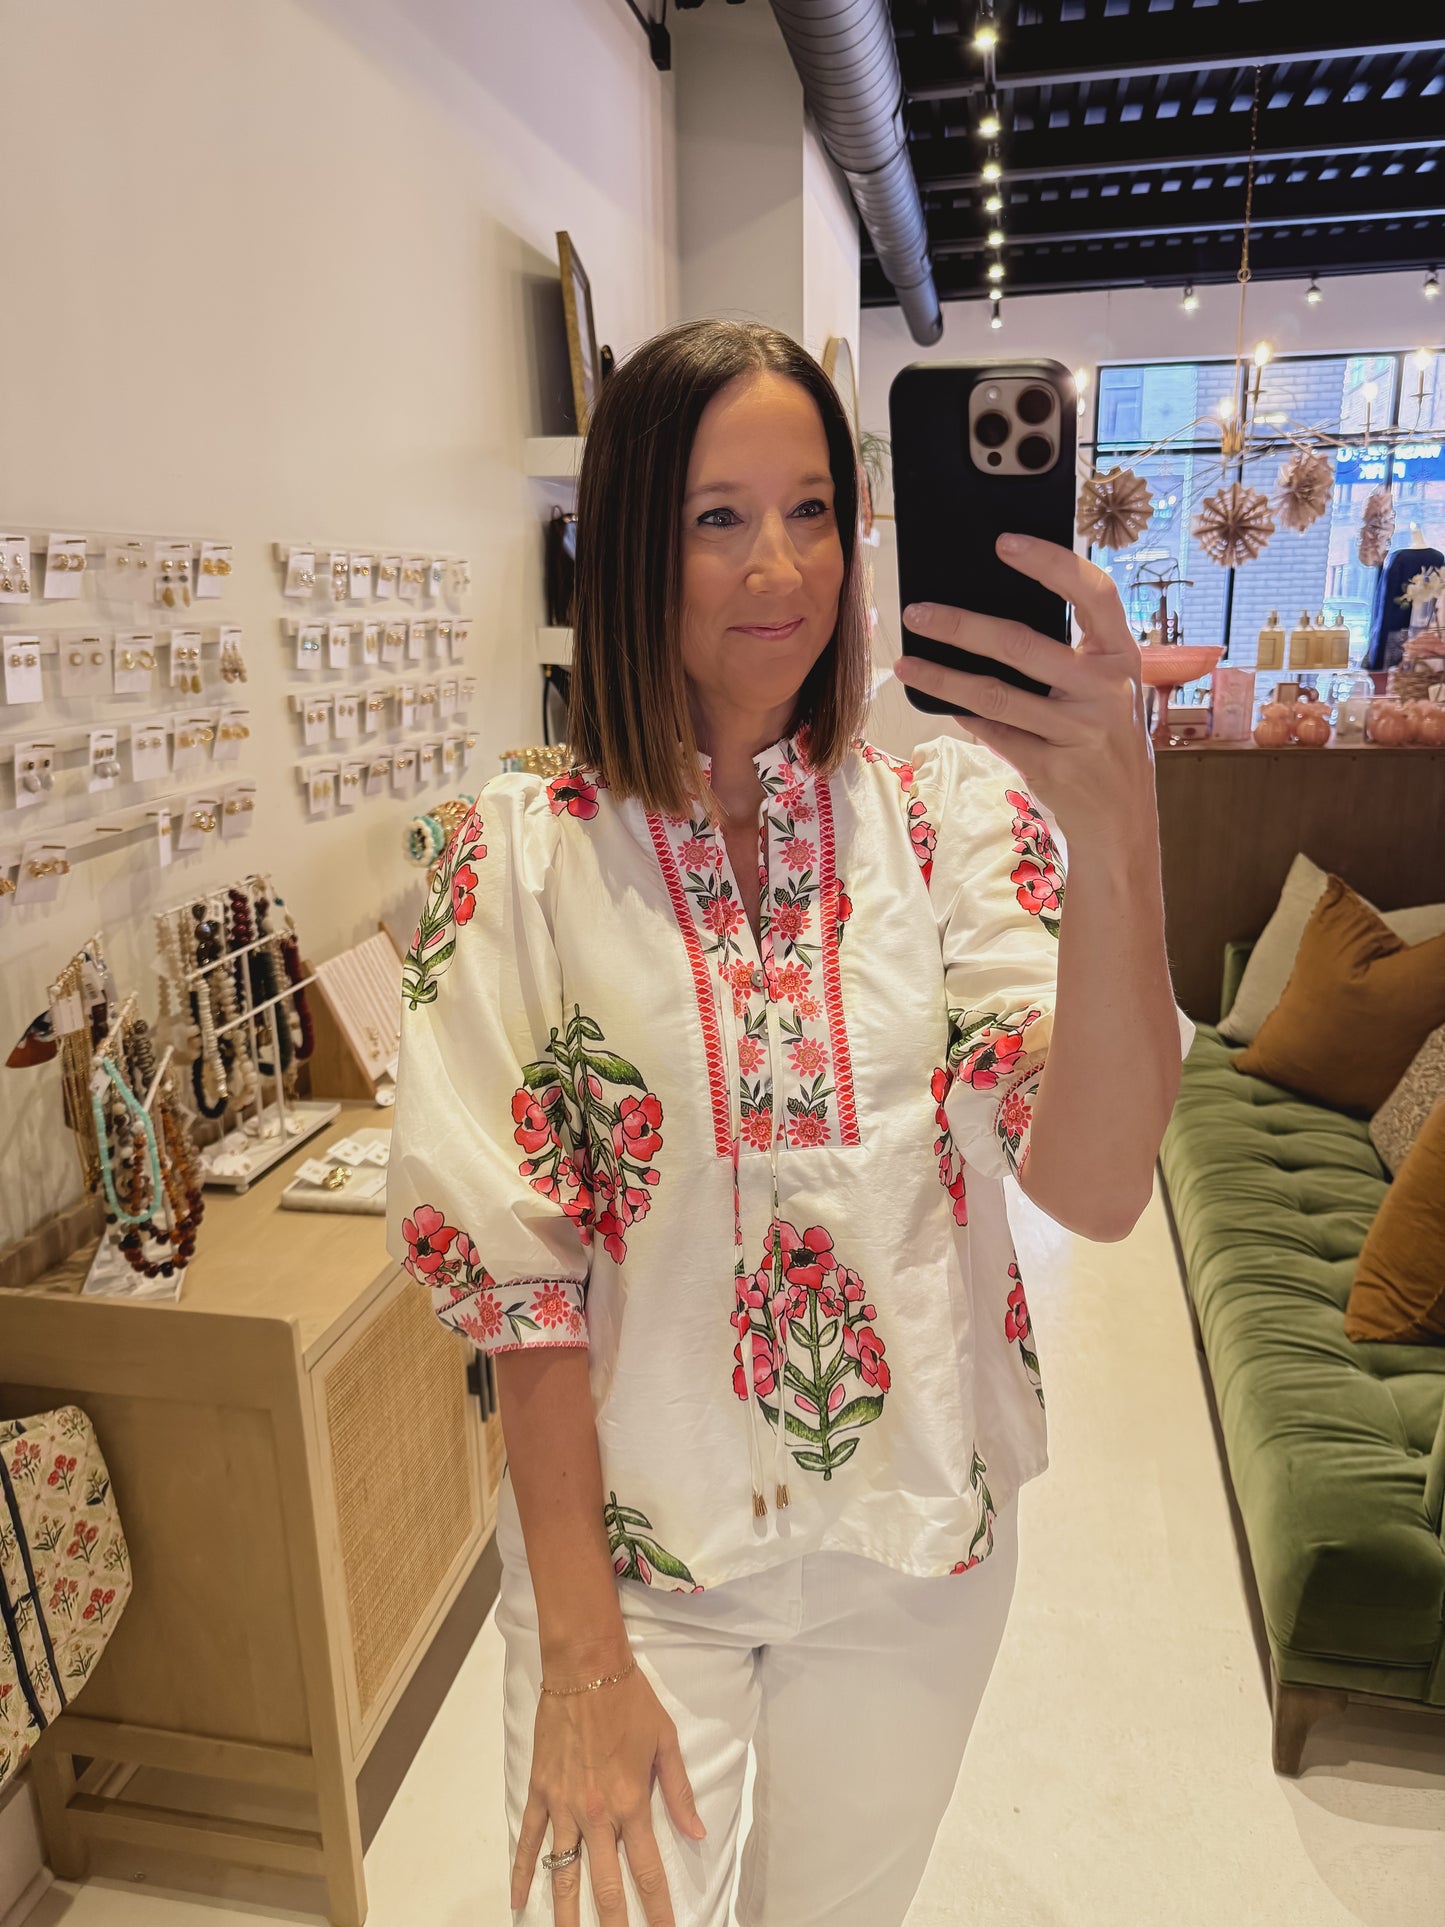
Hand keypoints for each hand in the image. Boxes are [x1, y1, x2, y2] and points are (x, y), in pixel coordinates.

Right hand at [511, 1648, 705, 1925]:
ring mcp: (563, 1805)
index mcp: (631, 1803)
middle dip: (615, 1924)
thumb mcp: (665, 1742)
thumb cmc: (630, 1701)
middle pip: (605, 1885)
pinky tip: (519, 1899)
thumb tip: (697, 1833)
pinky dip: (522, 1871)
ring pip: (564, 1872)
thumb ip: (679, 1793)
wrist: (585, 1668)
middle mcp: (596, 1813)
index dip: (658, 1909)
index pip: (647, 1870)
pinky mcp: (539, 1792)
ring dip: (567, 1913)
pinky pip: (528, 1840)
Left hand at [892, 532, 1153, 842]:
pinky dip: (964, 716)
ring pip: (994, 695)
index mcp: (1122, 655)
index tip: (1004, 542)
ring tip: (905, 662)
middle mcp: (1107, 690)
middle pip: (1021, 644)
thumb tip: (990, 615)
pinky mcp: (1052, 767)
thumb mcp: (1107, 691)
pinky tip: (940, 700)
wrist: (1122, 819)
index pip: (1093, 592)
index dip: (1050, 562)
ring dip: (942, 676)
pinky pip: (994, 733)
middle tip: (917, 611)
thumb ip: (1070, 656)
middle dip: (960, 626)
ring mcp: (1080, 731)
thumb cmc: (1105, 739)